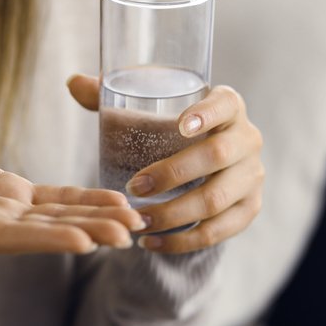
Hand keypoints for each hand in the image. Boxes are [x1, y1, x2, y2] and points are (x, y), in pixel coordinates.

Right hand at [0, 154, 146, 258]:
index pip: (15, 239)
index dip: (50, 238)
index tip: (87, 240)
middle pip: (49, 231)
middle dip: (91, 230)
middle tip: (132, 233)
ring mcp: (6, 213)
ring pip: (60, 214)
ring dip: (98, 215)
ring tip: (137, 217)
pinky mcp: (11, 194)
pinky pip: (54, 197)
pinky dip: (83, 197)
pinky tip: (114, 198)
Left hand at [68, 73, 263, 253]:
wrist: (205, 162)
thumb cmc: (168, 128)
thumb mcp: (146, 109)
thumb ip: (108, 95)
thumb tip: (73, 83)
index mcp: (227, 106)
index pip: (226, 103)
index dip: (207, 113)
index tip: (180, 124)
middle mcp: (247, 139)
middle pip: (217, 156)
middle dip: (174, 174)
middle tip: (135, 186)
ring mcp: (252, 176)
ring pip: (217, 199)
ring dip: (174, 214)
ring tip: (138, 220)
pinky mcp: (249, 208)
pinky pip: (220, 231)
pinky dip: (184, 241)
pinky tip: (152, 243)